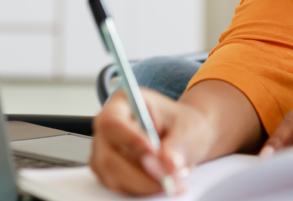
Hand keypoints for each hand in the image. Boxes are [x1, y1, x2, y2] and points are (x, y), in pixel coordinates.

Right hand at [90, 88, 216, 195]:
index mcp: (123, 103)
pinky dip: (141, 190)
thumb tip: (167, 163)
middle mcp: (108, 127)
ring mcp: (104, 151)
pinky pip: (118, 186)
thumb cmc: (182, 125)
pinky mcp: (108, 171)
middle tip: (169, 178)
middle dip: (141, 173)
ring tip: (172, 181)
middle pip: (108, 156)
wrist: (184, 138)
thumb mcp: (188, 127)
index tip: (154, 153)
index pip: (113, 123)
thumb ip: (178, 144)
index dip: (130, 140)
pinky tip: (160, 183)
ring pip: (112, 176)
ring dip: (143, 184)